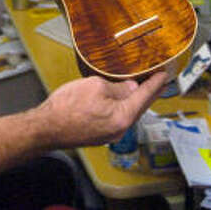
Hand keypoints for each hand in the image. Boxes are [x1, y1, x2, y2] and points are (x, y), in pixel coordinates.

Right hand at [30, 72, 167, 148]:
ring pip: (128, 113)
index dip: (155, 83)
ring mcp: (110, 134)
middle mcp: (120, 129)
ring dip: (136, 100)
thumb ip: (117, 87)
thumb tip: (130, 87)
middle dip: (149, 93)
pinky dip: (122, 107)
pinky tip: (120, 100)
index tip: (164, 75)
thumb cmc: (66, 108)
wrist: (46, 128)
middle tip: (159, 82)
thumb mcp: (96, 86)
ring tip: (141, 88)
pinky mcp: (99, 134)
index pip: (145, 96)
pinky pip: (117, 118)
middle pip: (139, 107)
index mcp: (123, 117)